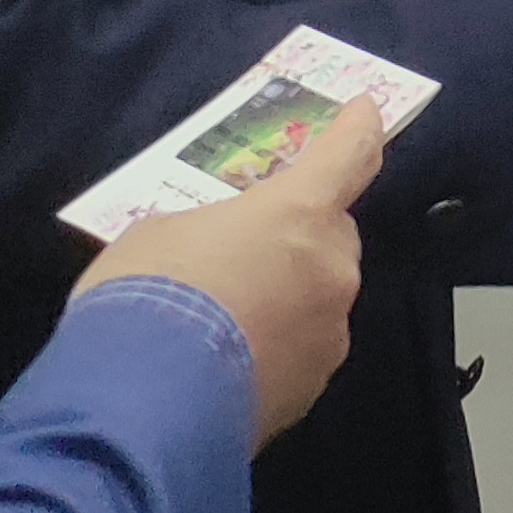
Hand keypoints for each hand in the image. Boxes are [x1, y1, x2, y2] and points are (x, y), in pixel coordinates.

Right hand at [80, 93, 386, 442]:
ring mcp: (330, 330)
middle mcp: (331, 267)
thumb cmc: (147, 294)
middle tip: (244, 253)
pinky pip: (299, 350)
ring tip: (219, 322)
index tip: (367, 110)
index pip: (346, 156)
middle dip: (298, 238)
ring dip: (283, 298)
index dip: (357, 130)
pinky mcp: (314, 386)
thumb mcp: (158, 236)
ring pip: (316, 298)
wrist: (144, 402)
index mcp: (298, 212)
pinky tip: (222, 366)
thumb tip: (218, 252)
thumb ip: (207, 232)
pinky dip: (272, 349)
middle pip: (330, 236)